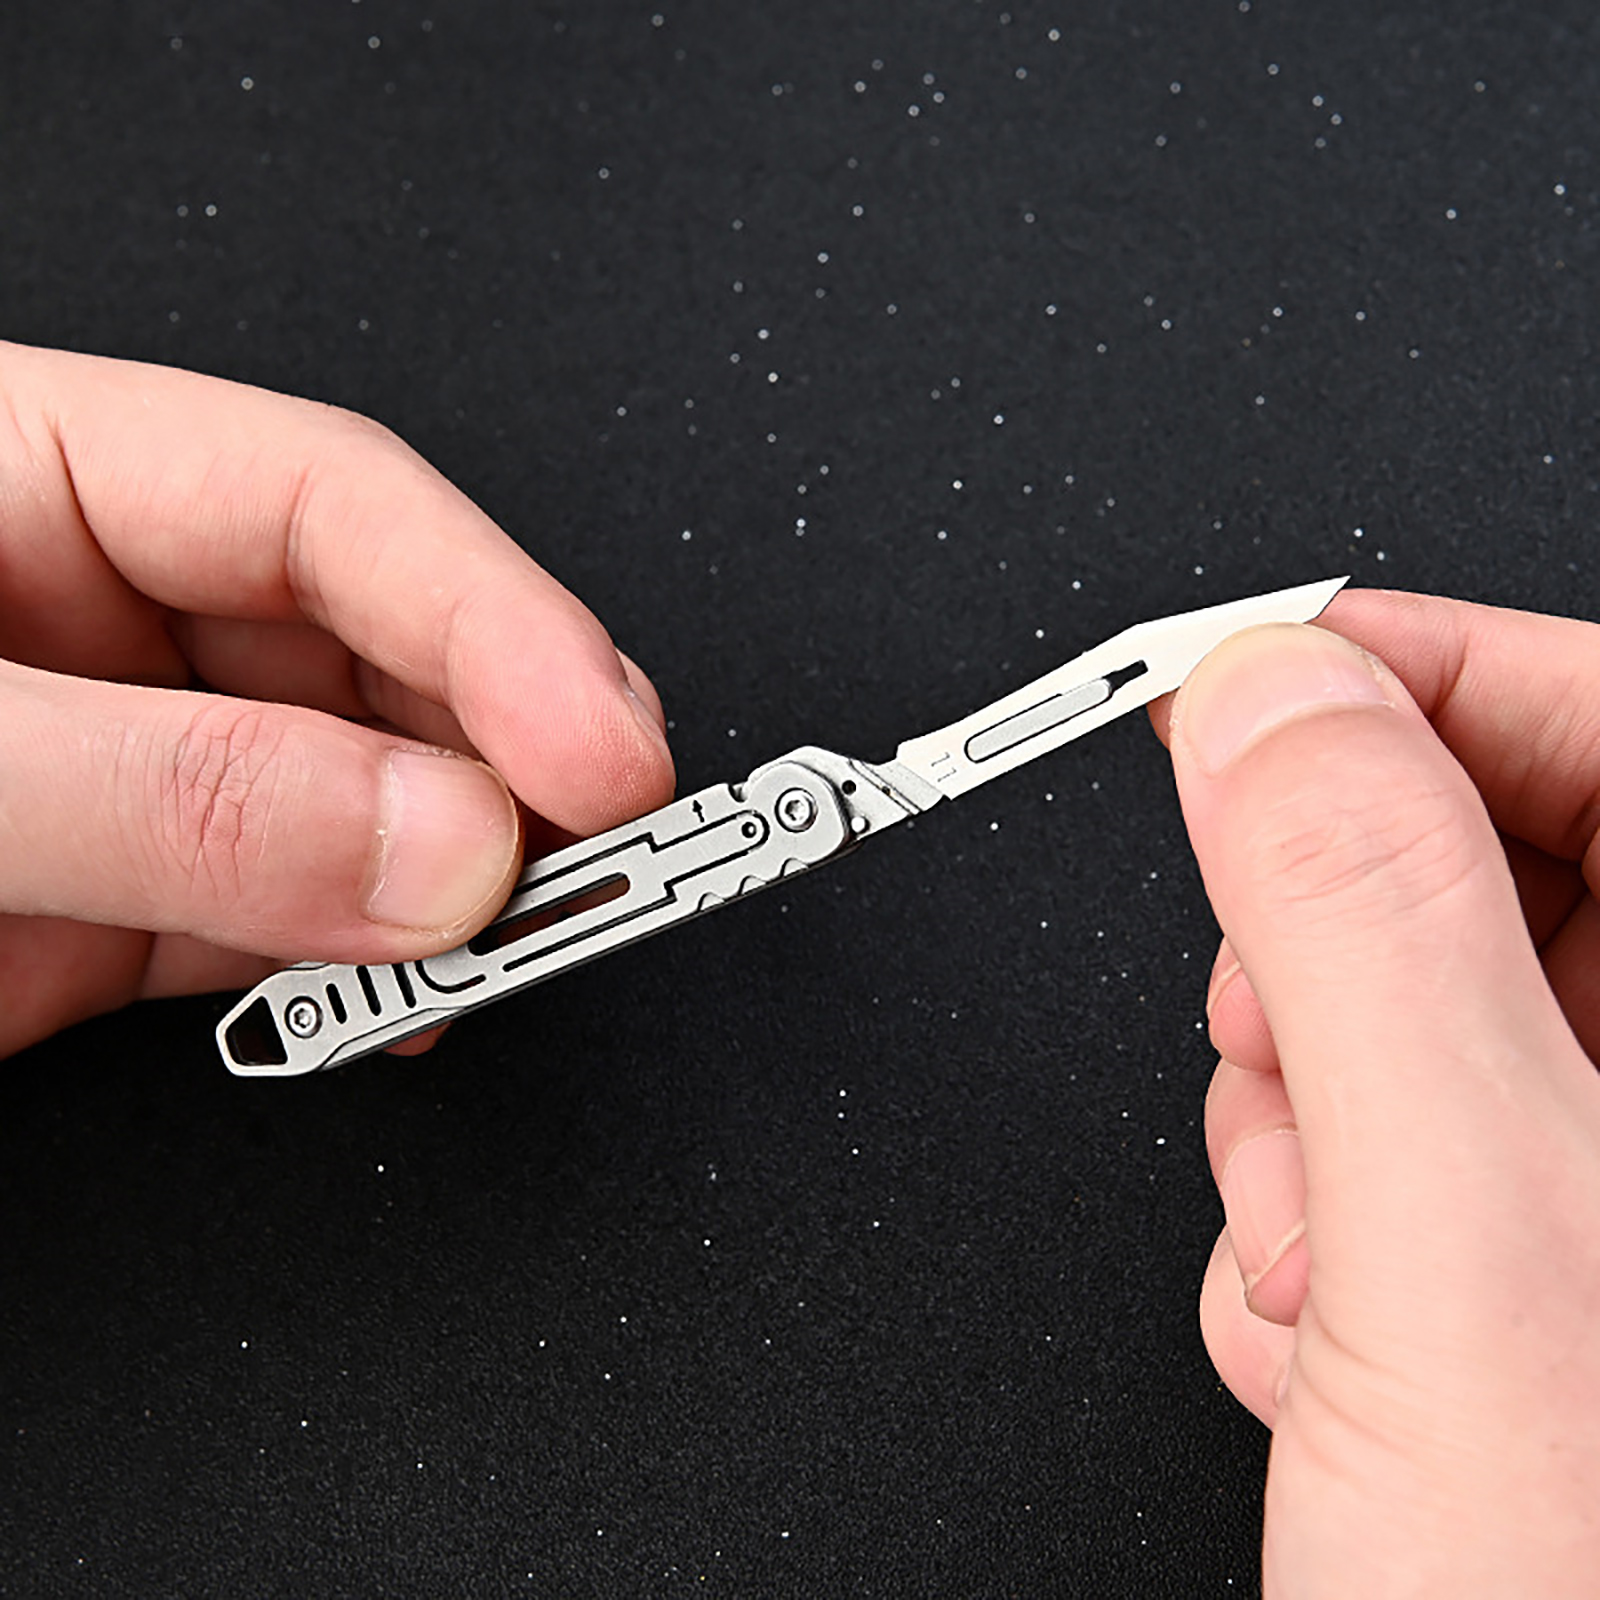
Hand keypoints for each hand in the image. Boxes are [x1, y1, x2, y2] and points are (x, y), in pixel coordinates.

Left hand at [0, 342, 673, 1056]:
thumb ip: (170, 791)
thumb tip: (437, 845)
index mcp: (36, 481)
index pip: (337, 505)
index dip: (502, 620)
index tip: (606, 751)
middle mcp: (104, 621)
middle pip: (385, 653)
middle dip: (512, 757)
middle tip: (603, 856)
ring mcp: (131, 770)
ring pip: (369, 801)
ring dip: (467, 876)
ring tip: (516, 940)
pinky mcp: (128, 901)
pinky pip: (300, 923)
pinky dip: (384, 969)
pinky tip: (421, 991)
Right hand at [1155, 590, 1599, 1594]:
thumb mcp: (1467, 1239)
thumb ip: (1359, 923)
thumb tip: (1263, 702)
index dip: (1419, 678)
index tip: (1256, 680)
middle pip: (1490, 870)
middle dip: (1326, 952)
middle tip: (1275, 1046)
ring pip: (1409, 1016)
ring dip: (1298, 1112)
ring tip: (1304, 1248)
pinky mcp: (1539, 1274)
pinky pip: (1386, 1143)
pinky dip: (1303, 1210)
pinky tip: (1312, 1325)